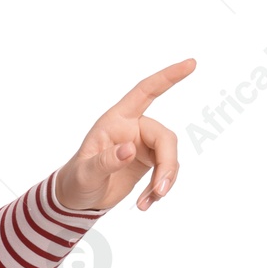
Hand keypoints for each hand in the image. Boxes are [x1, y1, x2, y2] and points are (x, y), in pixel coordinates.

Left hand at [53, 58, 194, 212]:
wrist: (76, 200)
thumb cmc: (75, 181)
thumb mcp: (85, 174)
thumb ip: (105, 162)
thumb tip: (130, 150)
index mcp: (115, 121)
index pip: (145, 92)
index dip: (167, 77)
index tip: (191, 64)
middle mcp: (132, 128)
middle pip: (165, 138)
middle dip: (167, 164)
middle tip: (161, 191)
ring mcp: (142, 145)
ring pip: (169, 156)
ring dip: (164, 181)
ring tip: (148, 203)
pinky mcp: (148, 161)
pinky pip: (166, 171)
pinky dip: (160, 188)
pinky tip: (146, 203)